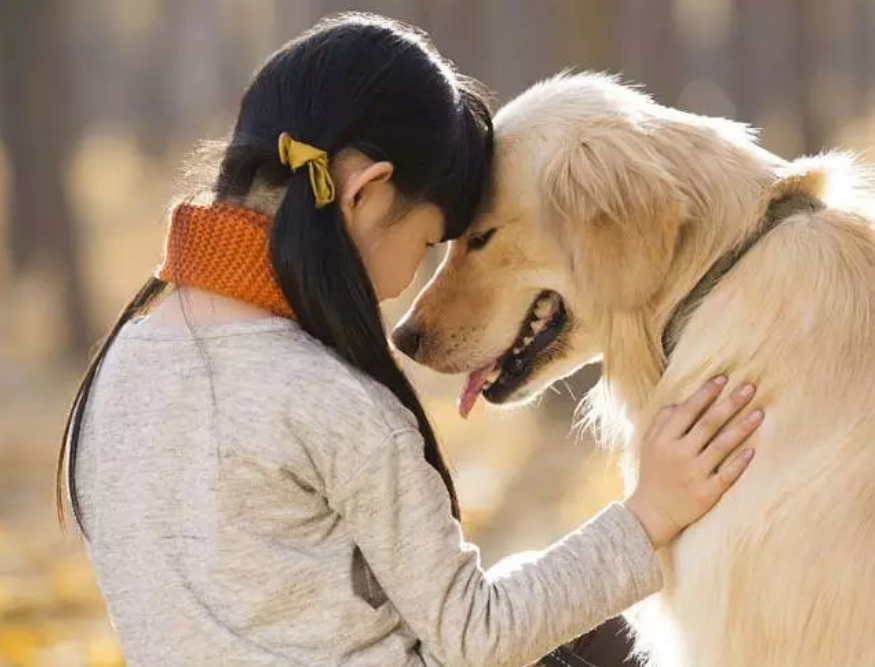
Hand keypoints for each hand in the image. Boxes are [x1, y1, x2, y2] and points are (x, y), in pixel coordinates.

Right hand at [624, 376, 761, 548]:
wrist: (652, 512)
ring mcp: (694, 473)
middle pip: (709, 424)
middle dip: (730, 403)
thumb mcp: (648, 444)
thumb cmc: (653, 473)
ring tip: (760, 413)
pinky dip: (739, 462)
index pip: (687, 410)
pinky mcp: (706, 493)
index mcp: (664, 439)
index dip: (705, 393)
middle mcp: (679, 453)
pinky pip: (727, 474)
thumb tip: (681, 402)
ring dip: (742, 428)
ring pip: (722, 446)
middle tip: (750, 388)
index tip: (723, 379)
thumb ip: (662, 421)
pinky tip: (753, 450)